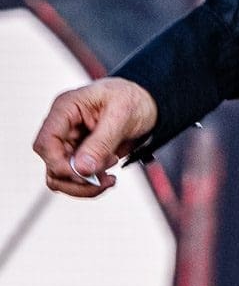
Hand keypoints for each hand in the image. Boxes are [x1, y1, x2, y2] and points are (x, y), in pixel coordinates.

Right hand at [33, 77, 157, 196]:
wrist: (146, 103)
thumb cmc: (132, 99)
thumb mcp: (122, 115)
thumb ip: (101, 142)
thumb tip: (81, 169)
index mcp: (66, 108)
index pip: (45, 143)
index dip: (59, 164)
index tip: (85, 172)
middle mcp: (62, 127)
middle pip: (51, 165)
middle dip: (77, 179)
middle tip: (105, 176)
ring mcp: (69, 142)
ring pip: (59, 178)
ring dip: (83, 186)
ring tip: (109, 178)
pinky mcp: (78, 155)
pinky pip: (74, 180)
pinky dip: (89, 186)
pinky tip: (108, 179)